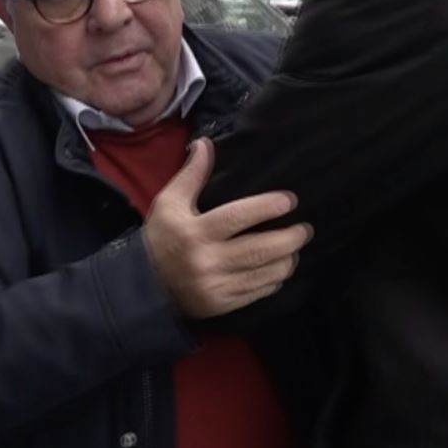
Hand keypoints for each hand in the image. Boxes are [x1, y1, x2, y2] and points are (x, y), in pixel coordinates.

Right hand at [142, 139, 311, 318]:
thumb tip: (206, 143)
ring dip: (286, 260)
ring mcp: (215, 286)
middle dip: (288, 239)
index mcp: (195, 232)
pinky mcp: (220, 305)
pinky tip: (280, 269)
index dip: (267, 208)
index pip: (238, 217)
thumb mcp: (169, 202)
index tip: (290, 201)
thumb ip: (191, 174)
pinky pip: (256, 293)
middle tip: (305, 228)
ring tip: (296, 248)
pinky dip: (273, 281)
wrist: (143, 285)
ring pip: (262, 273)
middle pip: (258, 250)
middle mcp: (207, 261)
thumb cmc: (160, 238)